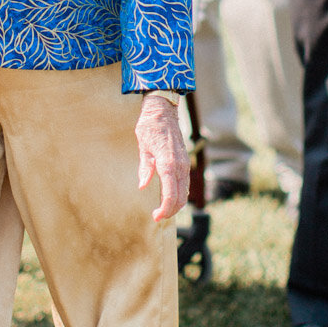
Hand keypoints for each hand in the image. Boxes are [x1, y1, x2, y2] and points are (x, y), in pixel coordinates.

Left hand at [136, 95, 189, 223]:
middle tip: (157, 216)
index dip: (165, 209)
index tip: (155, 216)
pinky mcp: (184, 162)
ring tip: (162, 210)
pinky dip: (179, 194)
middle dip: (170, 211)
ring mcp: (184, 164)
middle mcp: (179, 165)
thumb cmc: (150, 126)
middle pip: (181, 197)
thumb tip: (142, 186)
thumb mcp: (142, 146)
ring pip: (185, 192)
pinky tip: (169, 197)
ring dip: (176, 204)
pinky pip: (185, 183)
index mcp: (168, 163)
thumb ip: (145, 167)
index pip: (171, 195)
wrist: (163, 110)